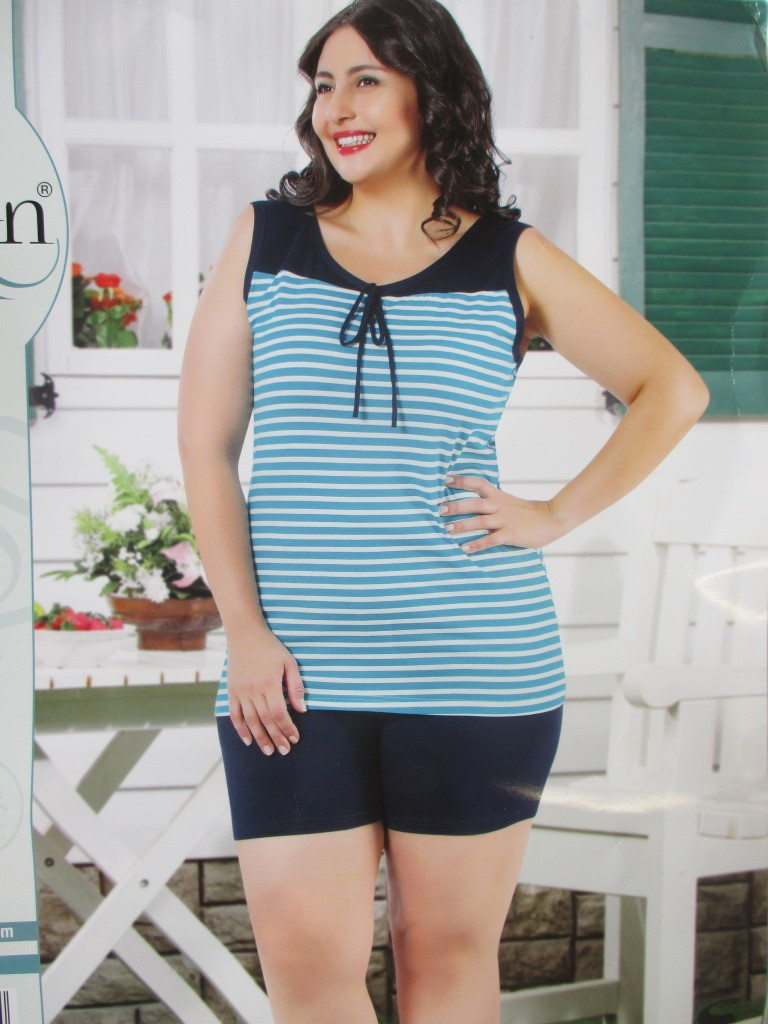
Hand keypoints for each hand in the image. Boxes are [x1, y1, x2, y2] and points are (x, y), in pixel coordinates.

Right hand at [227, 625, 305, 755]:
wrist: (245, 635)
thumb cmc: (271, 647)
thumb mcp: (289, 662)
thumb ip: (296, 686)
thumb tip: (302, 710)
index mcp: (269, 683)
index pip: (279, 713)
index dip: (287, 728)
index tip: (295, 738)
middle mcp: (253, 690)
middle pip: (265, 720)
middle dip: (276, 737)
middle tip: (284, 751)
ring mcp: (240, 692)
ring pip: (250, 721)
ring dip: (260, 738)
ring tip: (269, 751)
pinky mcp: (231, 691)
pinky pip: (235, 714)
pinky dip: (240, 729)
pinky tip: (248, 740)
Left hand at [440, 474, 563, 551]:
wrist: (552, 518)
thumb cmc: (529, 512)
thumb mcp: (509, 502)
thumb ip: (493, 503)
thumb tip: (475, 505)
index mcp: (498, 496)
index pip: (478, 483)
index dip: (462, 481)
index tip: (446, 479)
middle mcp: (498, 506)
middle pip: (474, 503)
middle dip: (456, 506)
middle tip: (440, 509)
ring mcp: (504, 520)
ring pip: (479, 521)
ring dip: (462, 525)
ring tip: (446, 529)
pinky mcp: (510, 534)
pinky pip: (490, 540)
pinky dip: (477, 544)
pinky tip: (464, 549)